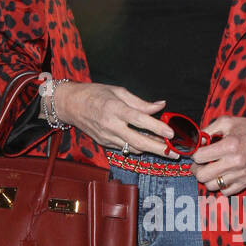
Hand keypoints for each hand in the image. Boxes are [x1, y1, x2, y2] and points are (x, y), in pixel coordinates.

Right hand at [46, 81, 174, 155]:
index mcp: (115, 109)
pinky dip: (137, 147)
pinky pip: (125, 148)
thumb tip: (160, 106)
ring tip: (165, 148)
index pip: (139, 120)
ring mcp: (106, 137)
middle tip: (174, 153)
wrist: (70, 105)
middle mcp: (110, 125)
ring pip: (133, 148)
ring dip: (150, 149)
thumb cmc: (95, 94)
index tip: (170, 133)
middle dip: (158, 149)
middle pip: (138, 141)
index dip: (157, 127)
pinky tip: (147, 144)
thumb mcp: (118, 91)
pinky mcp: (104, 143)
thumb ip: (140, 102)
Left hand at [191, 116, 245, 193]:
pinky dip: (220, 185)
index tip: (199, 151)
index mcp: (229, 145)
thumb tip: (195, 141)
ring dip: (208, 178)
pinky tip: (222, 175)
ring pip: (211, 186)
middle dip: (196, 169)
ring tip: (211, 169)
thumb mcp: (227, 121)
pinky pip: (225, 191)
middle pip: (202, 176)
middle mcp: (235, 162)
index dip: (195, 153)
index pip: (199, 157)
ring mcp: (241, 174)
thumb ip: (208, 130)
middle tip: (199, 163)